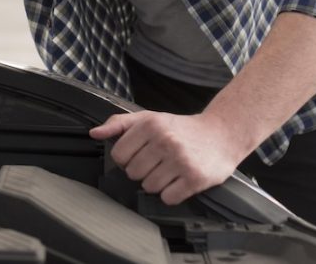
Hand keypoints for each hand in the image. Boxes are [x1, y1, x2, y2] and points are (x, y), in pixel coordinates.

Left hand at [89, 110, 246, 204]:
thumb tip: (94, 133)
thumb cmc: (181, 128)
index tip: (138, 155)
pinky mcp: (195, 178)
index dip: (126, 159)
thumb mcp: (149, 118)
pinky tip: (179, 181)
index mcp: (150, 125)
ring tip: (169, 171)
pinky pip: (168, 198)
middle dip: (142, 171)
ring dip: (157, 183)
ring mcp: (180, 160)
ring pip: (149, 187)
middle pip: (133, 173)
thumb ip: (119, 123)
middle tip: (157, 163)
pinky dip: (171, 194)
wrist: (221, 134)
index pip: (119, 155)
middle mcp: (165, 141)